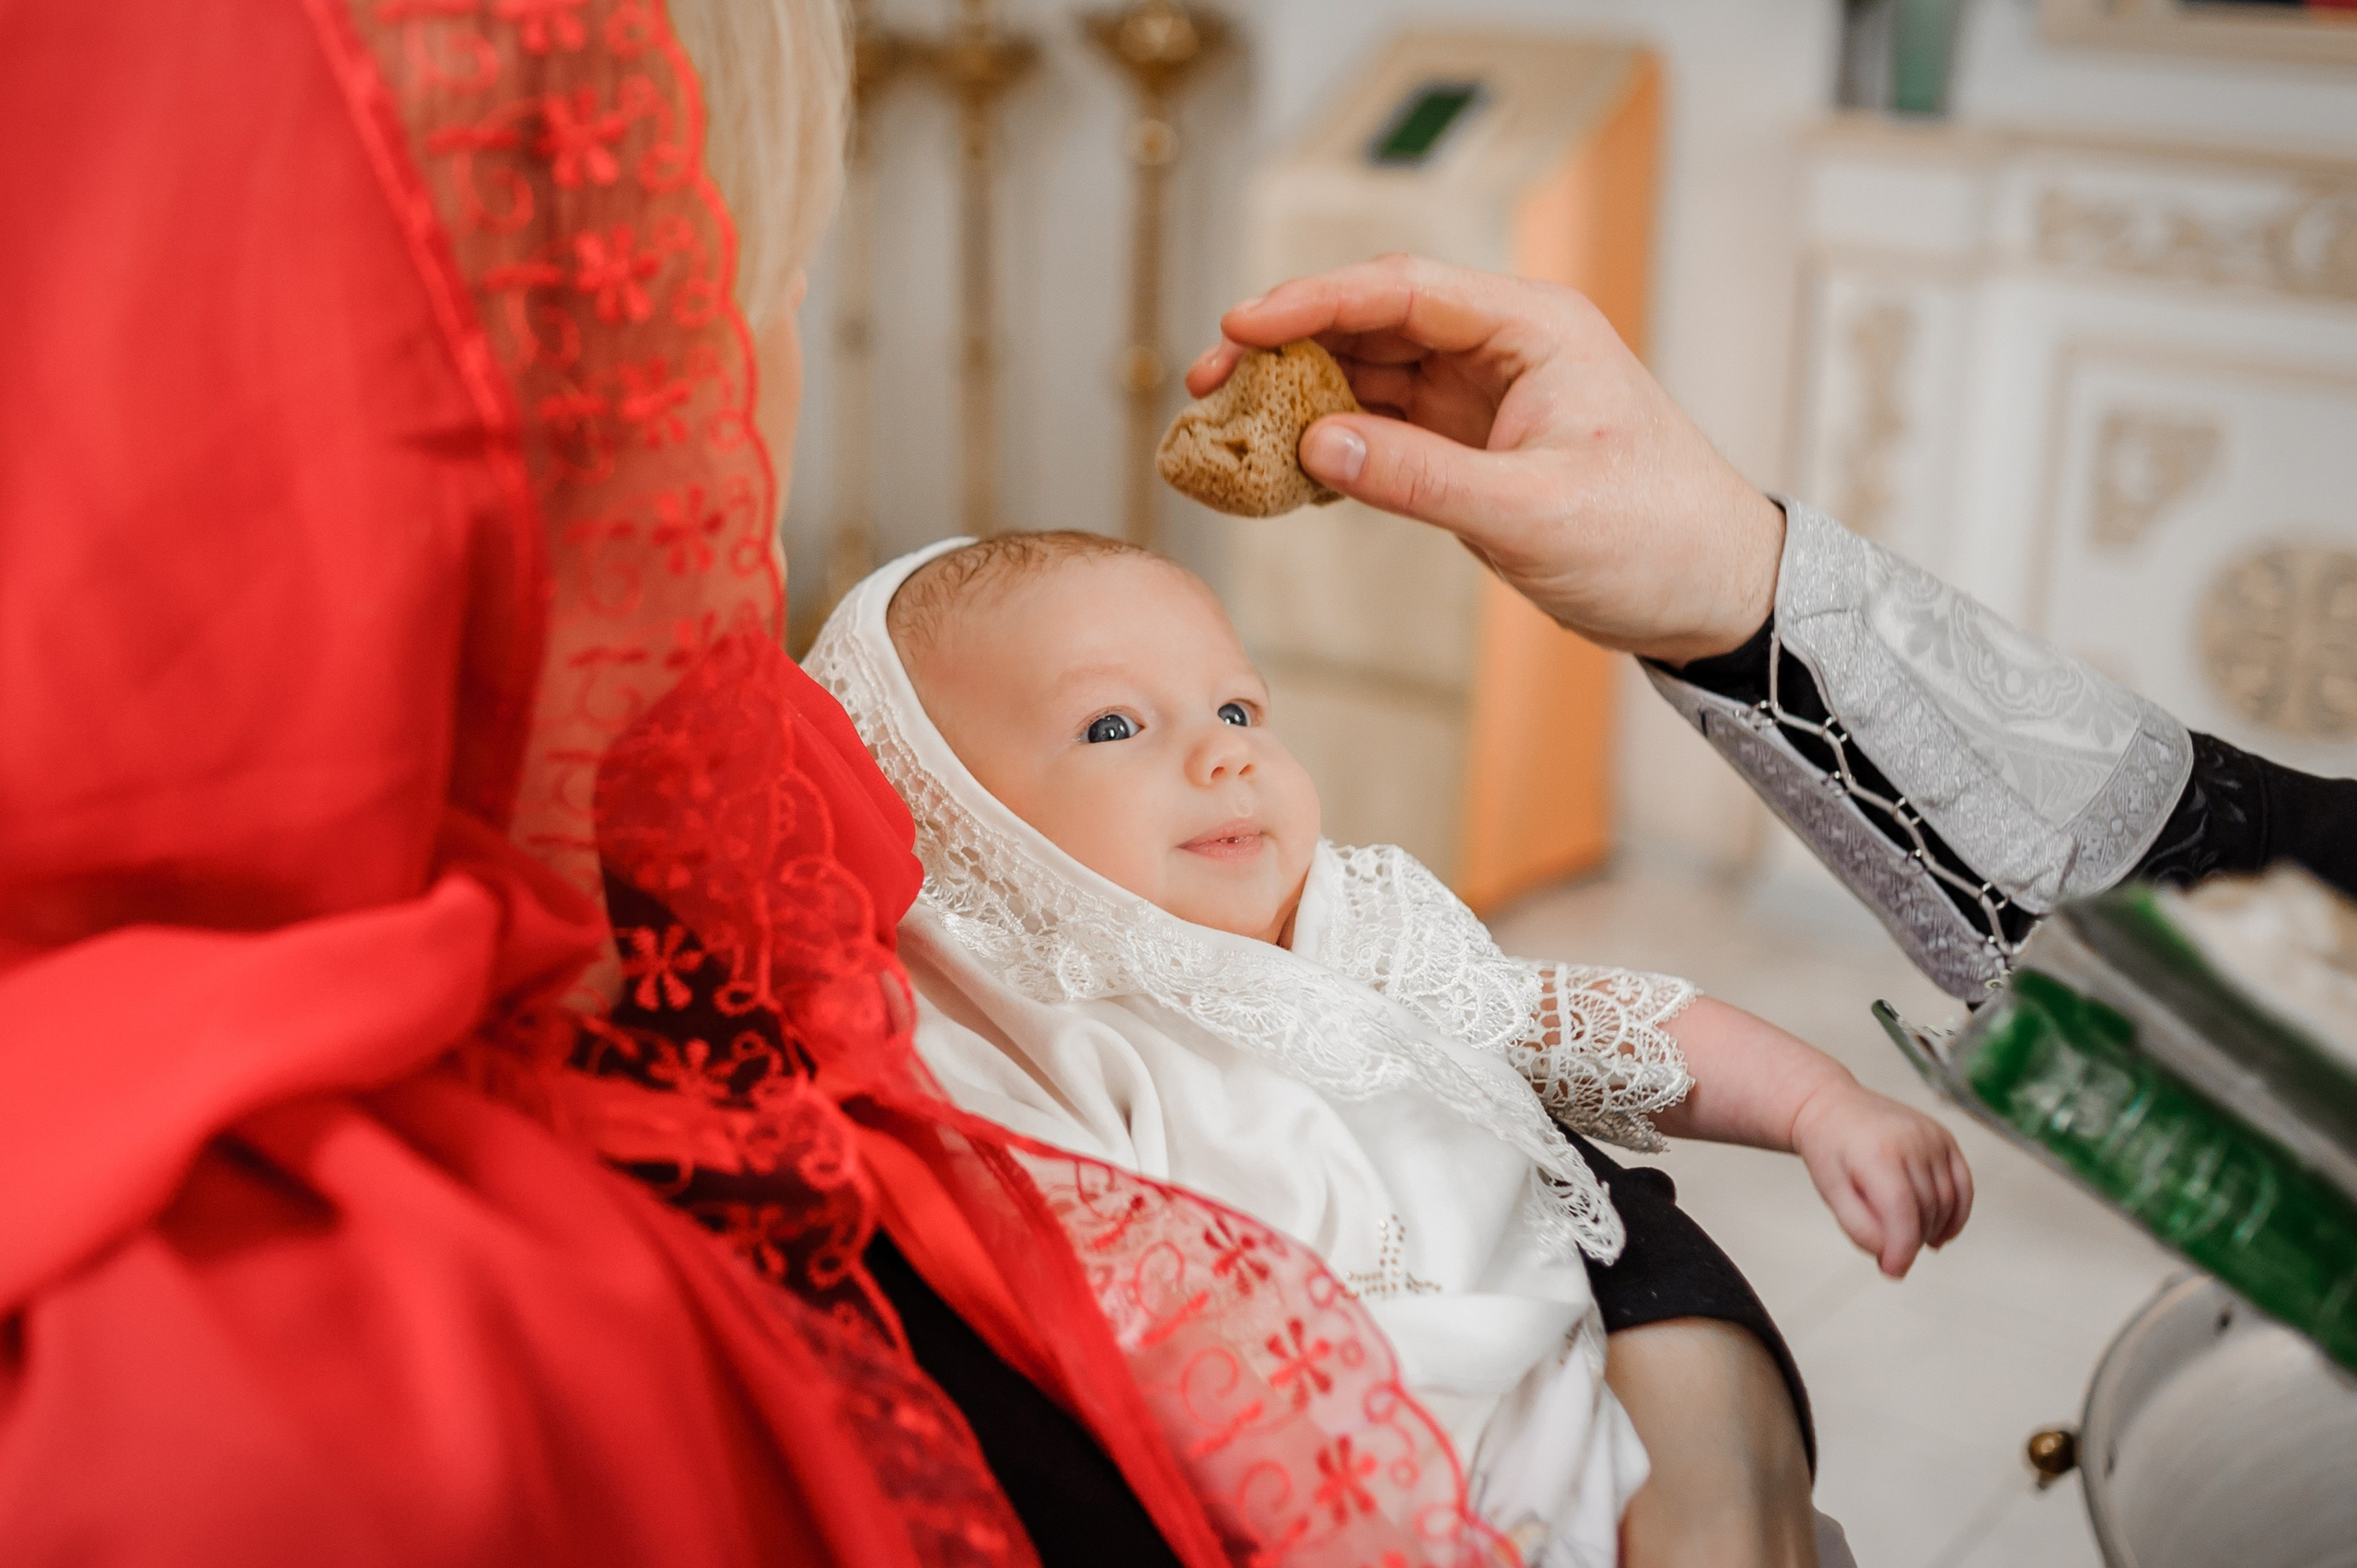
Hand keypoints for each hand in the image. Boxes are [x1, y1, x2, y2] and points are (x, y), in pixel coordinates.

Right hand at [1185, 254, 1784, 664]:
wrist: (1712, 592)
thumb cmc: (1654, 537)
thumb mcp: (1531, 513)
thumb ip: (1419, 479)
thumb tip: (1316, 446)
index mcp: (1531, 329)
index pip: (1400, 290)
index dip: (1312, 301)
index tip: (1240, 325)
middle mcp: (1503, 349)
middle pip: (1371, 325)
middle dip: (1286, 349)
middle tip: (1212, 383)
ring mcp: (1484, 398)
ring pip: (1370, 377)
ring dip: (1301, 400)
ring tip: (1230, 429)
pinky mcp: (1473, 449)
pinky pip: (1384, 432)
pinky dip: (1334, 450)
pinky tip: (1285, 472)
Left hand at [1788, 1083, 1972, 1277]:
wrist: (1833, 1107)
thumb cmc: (1830, 1153)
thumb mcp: (1831, 1192)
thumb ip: (1859, 1227)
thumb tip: (1894, 1256)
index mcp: (1876, 1152)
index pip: (1901, 1210)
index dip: (1902, 1248)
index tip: (1893, 1271)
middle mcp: (1910, 1139)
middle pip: (1925, 1210)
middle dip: (1911, 1240)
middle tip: (1890, 1252)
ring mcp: (1932, 1136)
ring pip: (1947, 1202)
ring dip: (1932, 1230)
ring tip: (1906, 1237)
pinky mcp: (1945, 1138)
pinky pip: (1963, 1186)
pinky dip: (1957, 1216)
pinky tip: (1939, 1235)